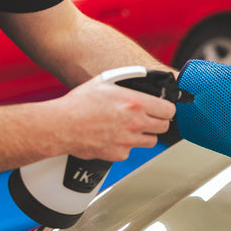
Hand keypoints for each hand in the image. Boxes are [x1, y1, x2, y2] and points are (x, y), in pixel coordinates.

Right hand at [54, 73, 175, 161]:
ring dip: (145, 134)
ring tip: (130, 127)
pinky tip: (114, 137)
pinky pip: (131, 150)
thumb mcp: (105, 81)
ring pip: (151, 141)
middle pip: (164, 127)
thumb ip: (127, 78)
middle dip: (158, 121)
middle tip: (148, 118)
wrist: (61, 126)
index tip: (162, 108)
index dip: (166, 108)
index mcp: (135, 103)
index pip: (169, 110)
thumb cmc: (79, 103)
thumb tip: (143, 77)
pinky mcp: (119, 154)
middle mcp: (135, 123)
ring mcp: (128, 141)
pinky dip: (126, 145)